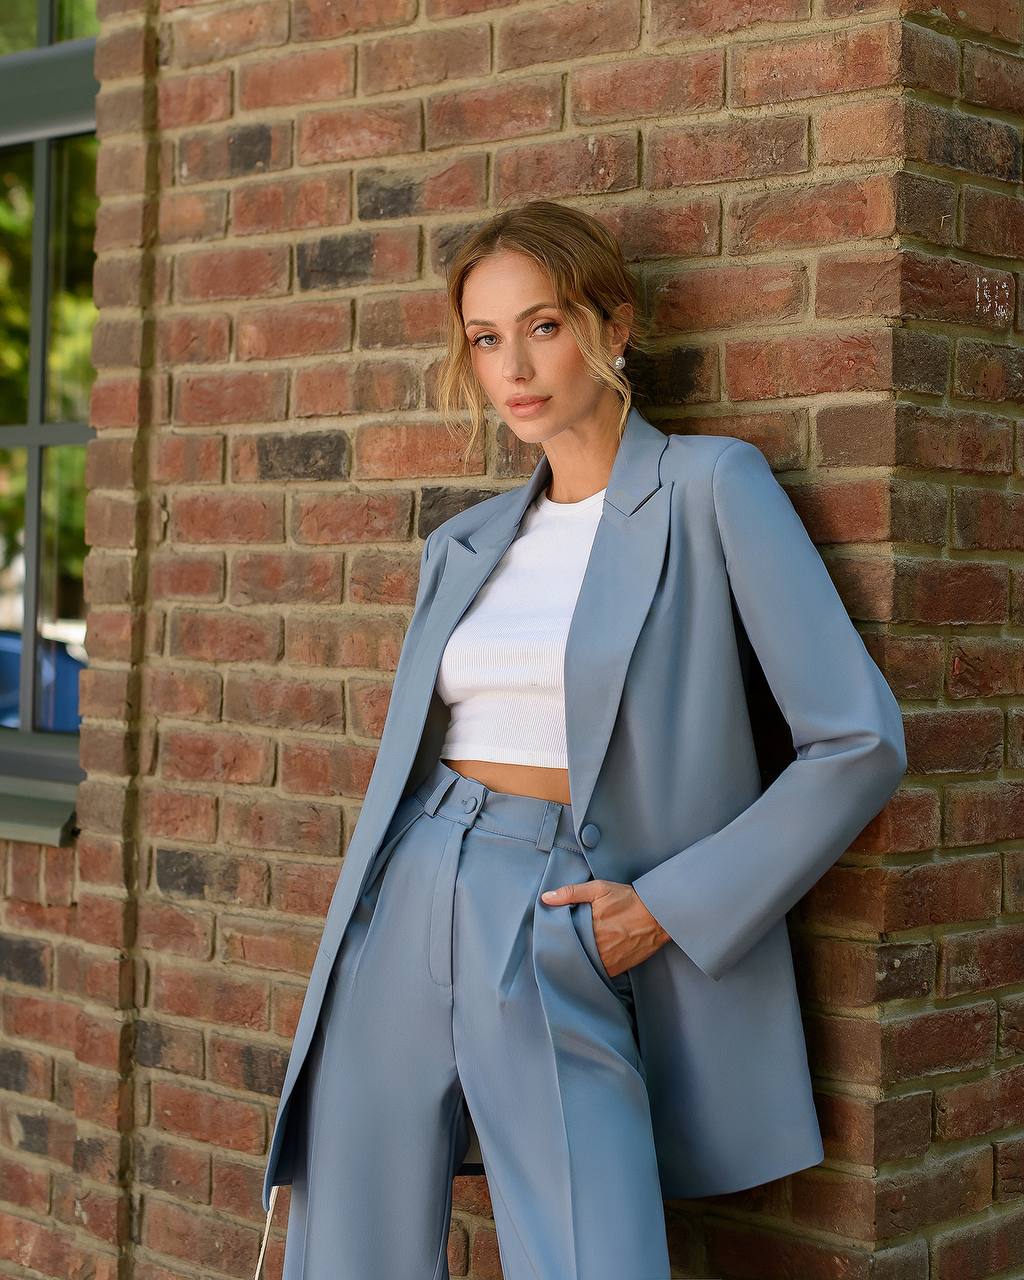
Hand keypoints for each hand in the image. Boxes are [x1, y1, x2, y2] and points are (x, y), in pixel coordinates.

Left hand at [540, 879, 670, 977]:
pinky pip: (598, 973)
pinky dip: (591, 969)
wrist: (658, 916)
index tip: (549, 934)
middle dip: (564, 950)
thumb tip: (545, 898)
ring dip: (577, 960)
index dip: (554, 937)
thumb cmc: (628, 900)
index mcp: (589, 927)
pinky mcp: (617, 968)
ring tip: (571, 953)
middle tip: (557, 945)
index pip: (562, 938)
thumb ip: (571, 893)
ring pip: (583, 965)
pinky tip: (588, 961)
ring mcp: (607, 960)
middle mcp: (597, 947)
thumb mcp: (600, 889)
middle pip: (571, 953)